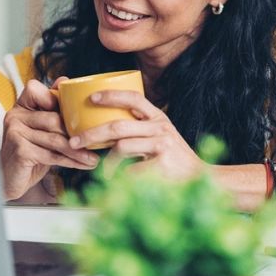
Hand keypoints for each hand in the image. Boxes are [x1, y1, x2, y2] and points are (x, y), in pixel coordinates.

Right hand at [0, 77, 99, 200]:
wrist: (11, 179)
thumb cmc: (31, 151)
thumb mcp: (41, 128)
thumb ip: (52, 109)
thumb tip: (64, 80)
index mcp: (21, 106)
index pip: (35, 89)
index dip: (53, 97)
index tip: (72, 110)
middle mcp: (15, 116)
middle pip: (53, 118)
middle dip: (77, 133)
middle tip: (97, 140)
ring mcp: (15, 133)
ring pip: (55, 139)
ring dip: (78, 150)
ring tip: (94, 157)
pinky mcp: (20, 151)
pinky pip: (51, 155)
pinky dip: (70, 161)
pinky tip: (83, 164)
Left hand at [68, 90, 204, 179]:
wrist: (199, 177)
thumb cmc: (174, 158)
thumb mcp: (161, 136)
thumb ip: (141, 129)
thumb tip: (104, 130)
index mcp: (159, 117)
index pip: (134, 97)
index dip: (111, 95)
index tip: (91, 98)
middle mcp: (160, 127)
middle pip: (118, 126)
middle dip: (91, 134)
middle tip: (75, 141)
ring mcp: (161, 144)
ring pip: (121, 147)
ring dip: (105, 161)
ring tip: (99, 169)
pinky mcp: (161, 164)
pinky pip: (129, 169)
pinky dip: (119, 176)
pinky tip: (117, 181)